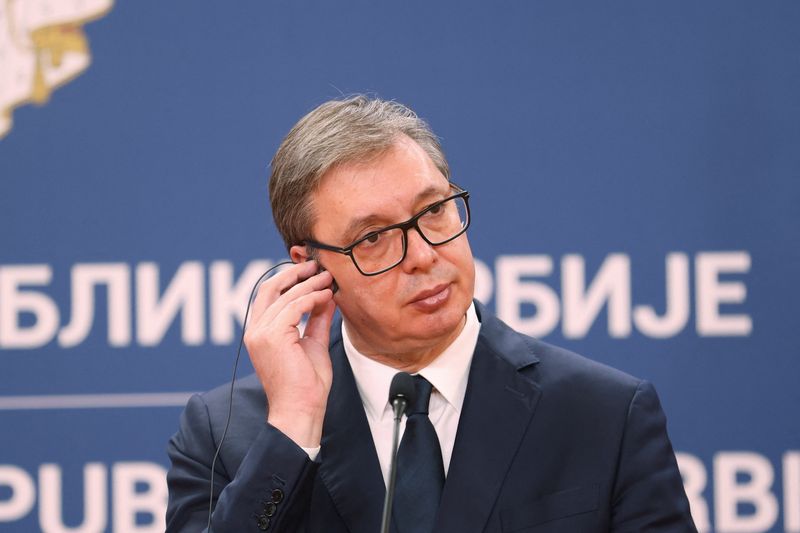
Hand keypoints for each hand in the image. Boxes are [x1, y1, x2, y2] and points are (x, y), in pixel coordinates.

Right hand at [243, 260, 336, 446]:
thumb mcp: (313, 343)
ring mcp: (261, 334)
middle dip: (295, 273)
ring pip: (286, 296)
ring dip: (310, 284)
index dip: (289, 279)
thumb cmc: (306, 385)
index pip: (269, 295)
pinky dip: (312, 297)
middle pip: (270, 288)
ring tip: (329, 279)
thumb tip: (326, 296)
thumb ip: (316, 319)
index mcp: (260, 333)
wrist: (301, 411)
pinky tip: (327, 295)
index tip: (312, 272)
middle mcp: (255, 331)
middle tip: (318, 266)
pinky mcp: (273, 337)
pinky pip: (294, 306)